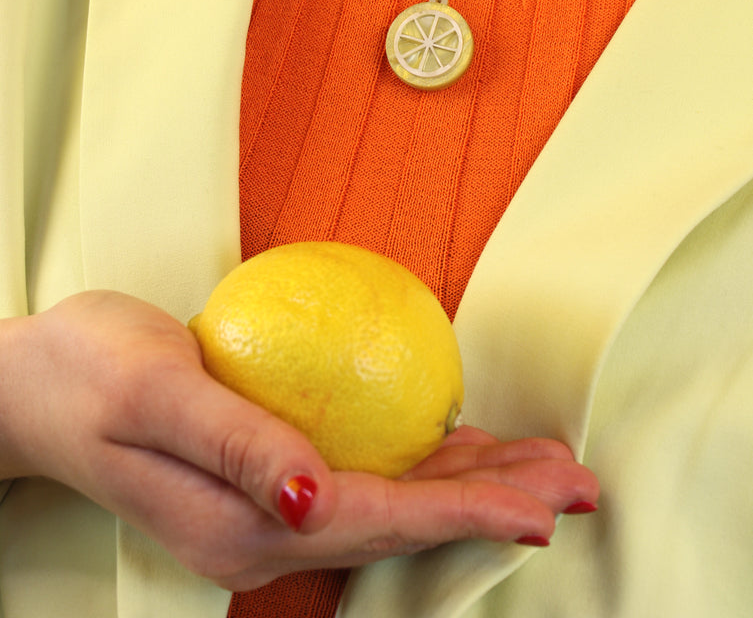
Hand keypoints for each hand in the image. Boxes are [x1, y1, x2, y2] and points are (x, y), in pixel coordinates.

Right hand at [0, 291, 597, 589]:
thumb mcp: (153, 392)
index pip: (375, 523)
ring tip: (542, 468)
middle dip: (491, 506)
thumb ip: (235, 445)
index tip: (538, 507)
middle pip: (399, 525)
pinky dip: (423, 464)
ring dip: (470, 485)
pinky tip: (460, 449)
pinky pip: (364, 477)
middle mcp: (263, 533)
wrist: (34, 384)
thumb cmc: (85, 373)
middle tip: (572, 484)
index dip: (464, 515)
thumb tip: (311, 500)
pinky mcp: (269, 480)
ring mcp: (268, 511)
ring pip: (391, 504)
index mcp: (242, 526)